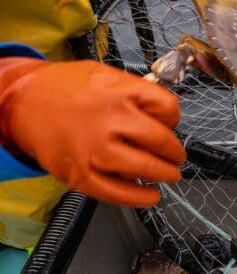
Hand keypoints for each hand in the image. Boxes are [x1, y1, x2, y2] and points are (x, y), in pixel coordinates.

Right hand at [0, 58, 185, 205]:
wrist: (23, 102)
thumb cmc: (68, 88)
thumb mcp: (108, 75)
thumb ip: (138, 93)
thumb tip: (166, 118)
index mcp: (119, 92)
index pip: (167, 109)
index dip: (174, 119)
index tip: (171, 125)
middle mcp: (108, 120)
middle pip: (160, 140)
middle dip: (174, 152)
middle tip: (177, 157)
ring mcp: (93, 149)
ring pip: (143, 168)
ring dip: (163, 174)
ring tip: (170, 175)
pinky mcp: (80, 174)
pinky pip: (116, 192)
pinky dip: (138, 198)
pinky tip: (151, 196)